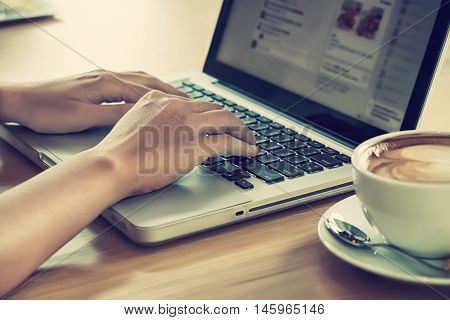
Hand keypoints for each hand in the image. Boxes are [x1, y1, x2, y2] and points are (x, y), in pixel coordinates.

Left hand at [0, 69, 186, 132]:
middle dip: (172, 92)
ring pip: (141, 79)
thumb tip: (142, 113)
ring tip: (178, 98)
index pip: (147, 91)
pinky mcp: (97, 81)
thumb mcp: (83, 117)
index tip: (188, 107)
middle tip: (192, 102)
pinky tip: (150, 93)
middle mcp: (108, 76)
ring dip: (161, 87)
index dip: (170, 100)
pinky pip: (130, 81)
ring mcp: (103, 76)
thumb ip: (114, 114)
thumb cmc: (48, 111)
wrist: (21, 100)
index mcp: (107, 84)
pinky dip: (146, 87)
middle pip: (148, 81)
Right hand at [92, 90, 257, 196]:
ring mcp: (188, 125)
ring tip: (249, 138)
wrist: (112, 165)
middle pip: (214, 107)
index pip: (194, 102)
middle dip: (230, 118)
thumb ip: (153, 121)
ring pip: (226, 120)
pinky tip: (249, 151)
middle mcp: (177, 106)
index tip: (216, 121)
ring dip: (242, 130)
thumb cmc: (117, 152)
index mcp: (160, 99)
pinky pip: (228, 142)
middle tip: (238, 128)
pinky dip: (243, 146)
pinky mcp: (195, 145)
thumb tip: (166, 131)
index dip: (210, 113)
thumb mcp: (133, 123)